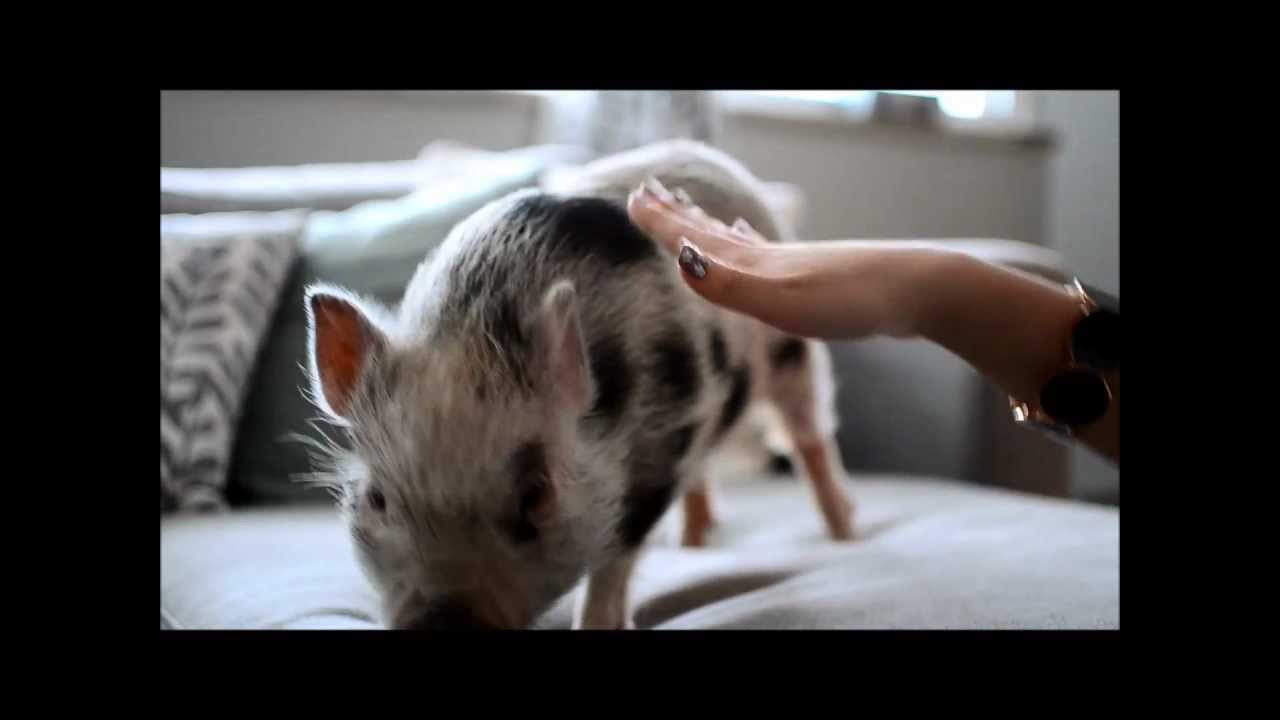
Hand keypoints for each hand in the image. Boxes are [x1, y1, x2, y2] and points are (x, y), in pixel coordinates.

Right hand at [626, 177, 945, 339]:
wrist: (916, 292)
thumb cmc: (849, 300)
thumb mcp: (780, 301)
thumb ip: (730, 285)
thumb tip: (680, 262)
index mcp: (755, 264)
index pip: (696, 240)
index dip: (663, 223)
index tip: (633, 199)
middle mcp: (770, 258)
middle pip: (714, 232)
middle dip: (678, 217)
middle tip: (651, 194)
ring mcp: (795, 265)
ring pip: (740, 241)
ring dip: (711, 227)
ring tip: (692, 212)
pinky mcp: (817, 278)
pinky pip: (767, 256)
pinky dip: (750, 246)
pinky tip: (755, 244)